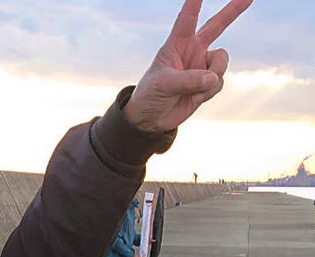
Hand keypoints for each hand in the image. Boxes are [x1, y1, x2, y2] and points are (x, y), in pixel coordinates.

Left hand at [123, 0, 252, 133]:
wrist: (151, 119)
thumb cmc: (149, 95)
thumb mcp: (163, 85)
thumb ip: (187, 80)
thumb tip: (212, 78)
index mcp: (176, 44)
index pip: (187, 19)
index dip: (195, 3)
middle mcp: (192, 51)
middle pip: (217, 26)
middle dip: (232, 10)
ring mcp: (202, 66)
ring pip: (222, 62)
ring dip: (212, 77)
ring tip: (194, 91)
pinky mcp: (208, 82)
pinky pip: (219, 82)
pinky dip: (209, 92)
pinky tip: (195, 98)